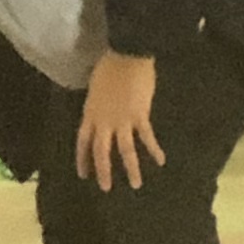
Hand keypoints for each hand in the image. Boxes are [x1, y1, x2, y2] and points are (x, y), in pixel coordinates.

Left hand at [75, 53, 162, 191]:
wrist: (126, 55)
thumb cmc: (108, 66)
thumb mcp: (95, 88)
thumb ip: (97, 106)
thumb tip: (100, 114)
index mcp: (90, 114)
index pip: (83, 142)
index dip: (83, 159)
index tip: (83, 174)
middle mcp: (104, 122)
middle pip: (101, 152)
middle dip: (103, 172)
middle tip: (106, 188)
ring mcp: (122, 121)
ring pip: (125, 151)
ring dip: (131, 169)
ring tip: (136, 184)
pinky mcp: (140, 116)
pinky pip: (147, 137)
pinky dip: (154, 149)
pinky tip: (161, 160)